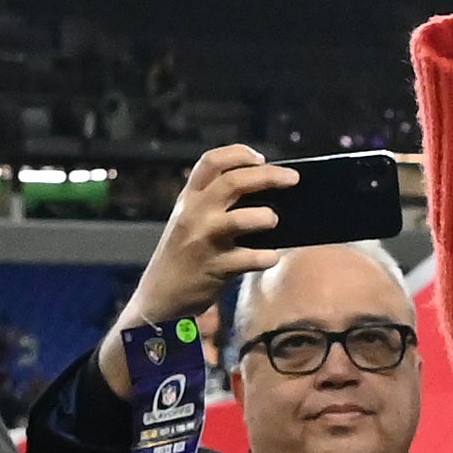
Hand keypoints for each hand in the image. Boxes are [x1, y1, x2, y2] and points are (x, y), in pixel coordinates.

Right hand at [98, 144, 298, 395]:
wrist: (159, 299)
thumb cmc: (185, 257)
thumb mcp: (190, 223)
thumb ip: (217, 205)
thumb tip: (267, 192)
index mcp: (188, 199)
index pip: (210, 161)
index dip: (238, 154)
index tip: (261, 158)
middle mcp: (193, 215)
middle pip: (232, 182)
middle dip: (268, 176)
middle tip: (293, 179)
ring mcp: (202, 241)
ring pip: (238, 220)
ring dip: (264, 217)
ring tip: (274, 221)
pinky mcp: (213, 269)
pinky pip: (246, 260)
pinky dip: (265, 257)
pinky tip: (273, 257)